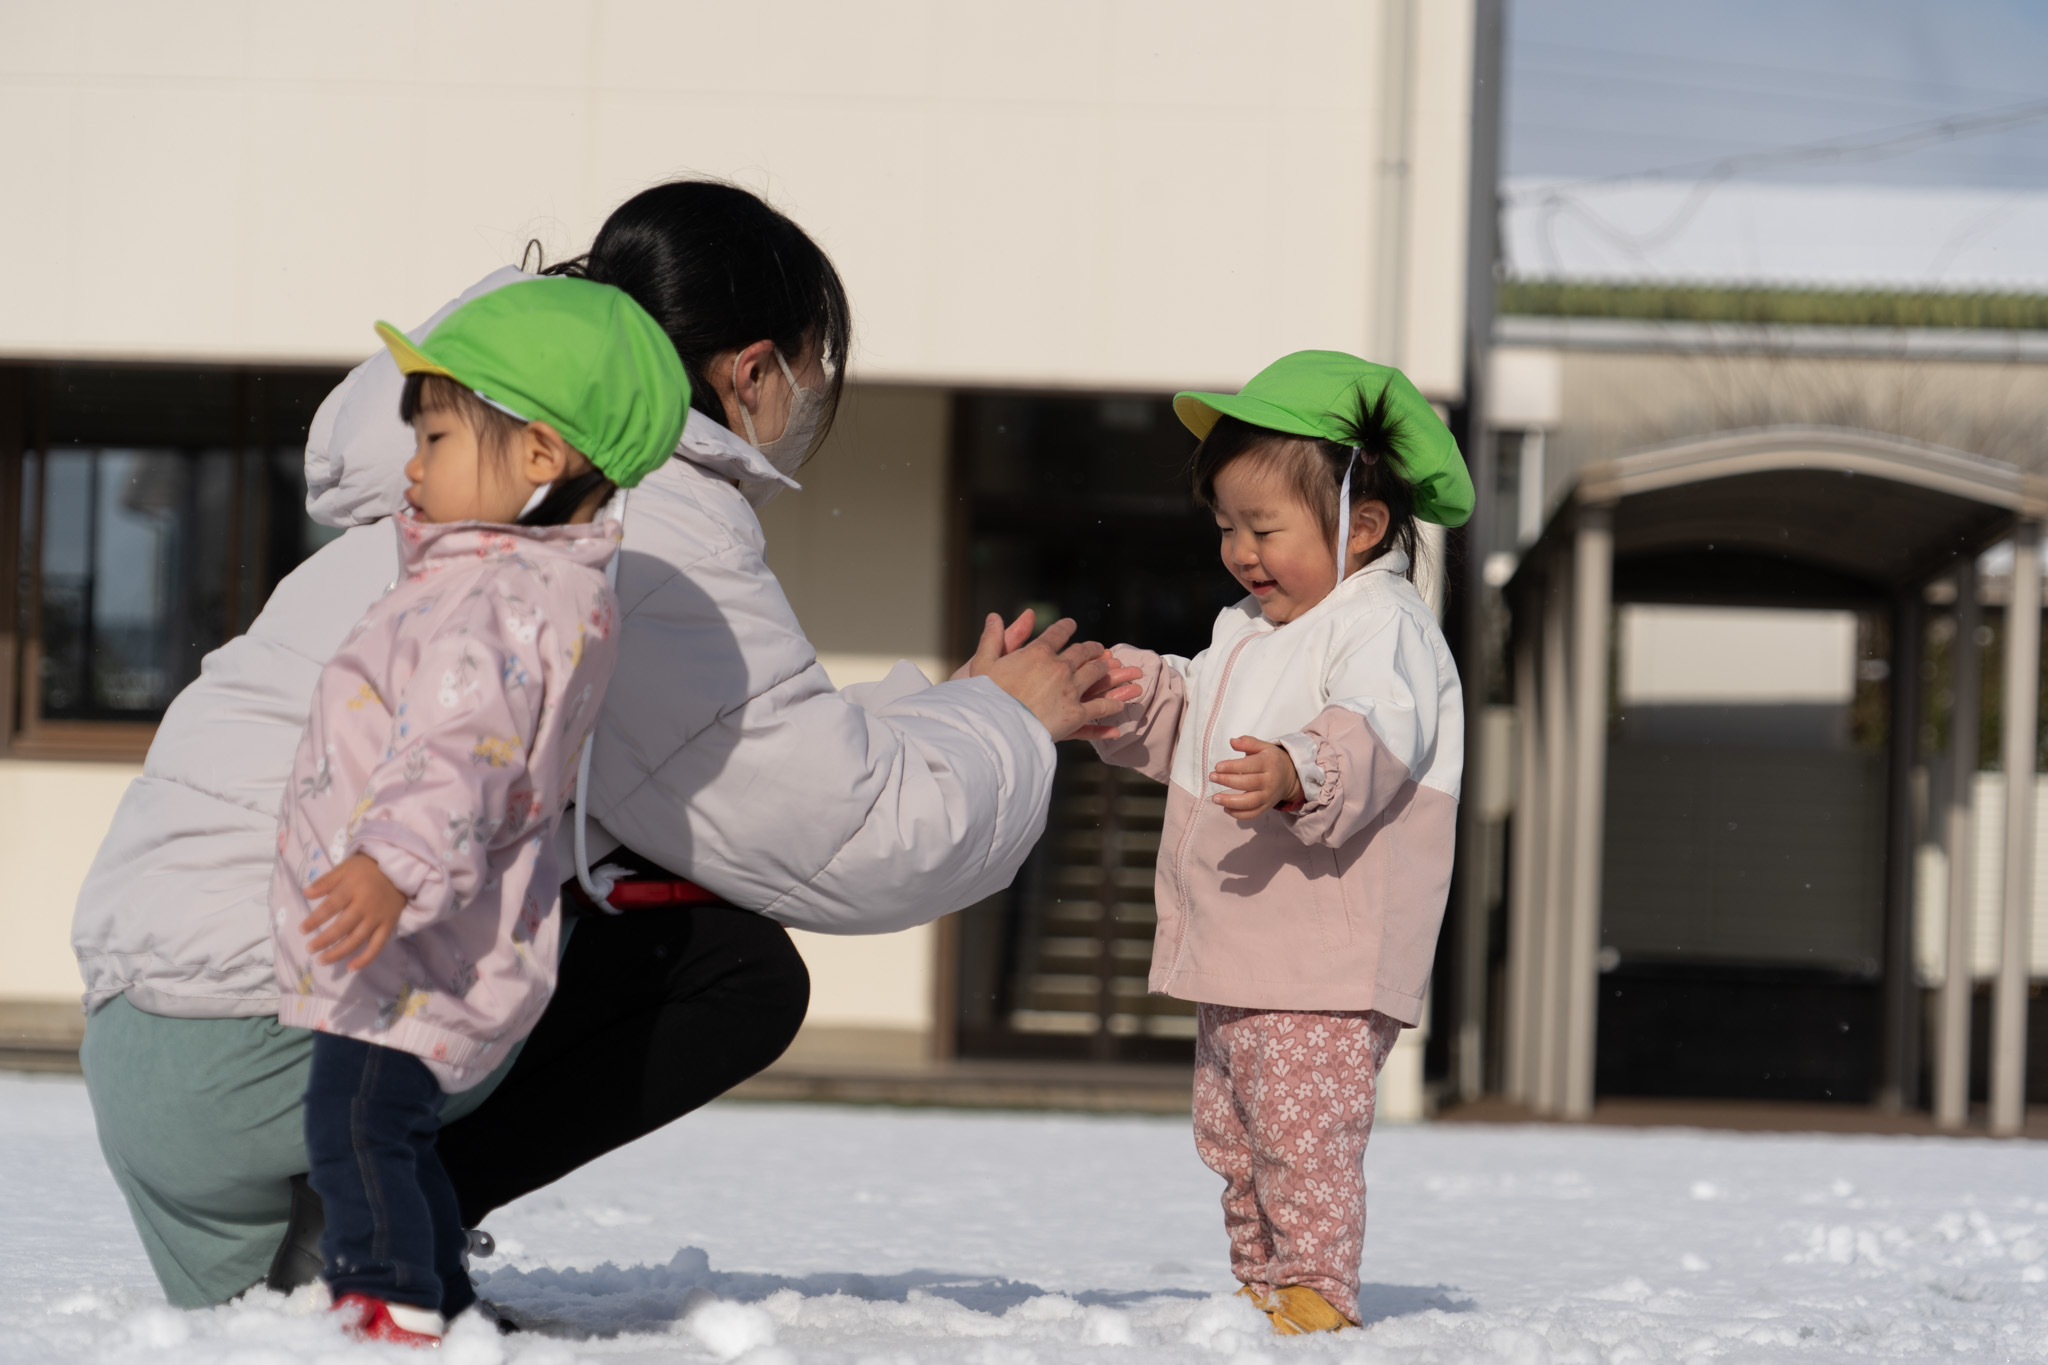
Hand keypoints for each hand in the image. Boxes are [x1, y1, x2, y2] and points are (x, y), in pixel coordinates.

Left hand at [301, 853, 407, 970]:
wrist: (401, 870)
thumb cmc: (368, 869)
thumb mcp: (345, 868)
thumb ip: (326, 881)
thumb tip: (305, 893)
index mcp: (353, 888)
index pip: (331, 906)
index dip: (315, 919)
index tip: (302, 930)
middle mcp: (365, 905)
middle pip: (343, 927)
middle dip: (324, 940)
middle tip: (309, 949)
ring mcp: (378, 917)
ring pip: (357, 939)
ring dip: (339, 953)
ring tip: (322, 960)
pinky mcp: (389, 926)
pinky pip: (377, 946)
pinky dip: (365, 959)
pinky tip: (351, 968)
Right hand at [967, 612, 1141, 741]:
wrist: (996, 728)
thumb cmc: (985, 697)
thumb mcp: (983, 663)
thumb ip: (992, 638)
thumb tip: (994, 615)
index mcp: (1038, 652)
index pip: (1057, 634)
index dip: (1065, 627)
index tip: (1071, 624)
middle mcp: (1059, 667)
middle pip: (1082, 652)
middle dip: (1091, 648)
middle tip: (1097, 648)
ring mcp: (1071, 690)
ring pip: (1095, 674)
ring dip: (1105, 669)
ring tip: (1112, 668)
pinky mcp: (1076, 714)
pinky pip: (1100, 706)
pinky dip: (1112, 704)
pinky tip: (1119, 704)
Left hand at [1209, 736, 1302, 819]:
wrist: (1290, 776)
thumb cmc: (1272, 760)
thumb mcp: (1263, 747)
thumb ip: (1248, 743)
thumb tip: (1232, 741)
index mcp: (1269, 763)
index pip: (1250, 766)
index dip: (1233, 767)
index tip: (1218, 767)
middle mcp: (1270, 781)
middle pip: (1249, 783)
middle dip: (1228, 781)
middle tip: (1213, 777)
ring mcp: (1268, 796)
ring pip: (1250, 802)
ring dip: (1231, 801)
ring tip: (1215, 798)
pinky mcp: (1266, 806)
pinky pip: (1252, 814)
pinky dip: (1238, 814)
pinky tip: (1225, 808)